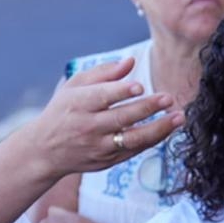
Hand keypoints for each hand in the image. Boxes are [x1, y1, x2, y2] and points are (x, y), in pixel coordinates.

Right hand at [20, 59, 180, 178]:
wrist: (45, 150)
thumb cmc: (63, 111)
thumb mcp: (74, 87)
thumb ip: (103, 73)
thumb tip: (130, 61)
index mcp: (78, 104)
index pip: (102, 97)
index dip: (121, 92)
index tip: (140, 86)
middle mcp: (88, 126)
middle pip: (121, 118)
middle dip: (147, 108)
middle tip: (168, 98)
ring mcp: (99, 146)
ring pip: (132, 139)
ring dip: (158, 129)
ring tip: (178, 117)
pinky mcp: (107, 160)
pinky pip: (134, 150)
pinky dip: (153, 140)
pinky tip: (168, 128)